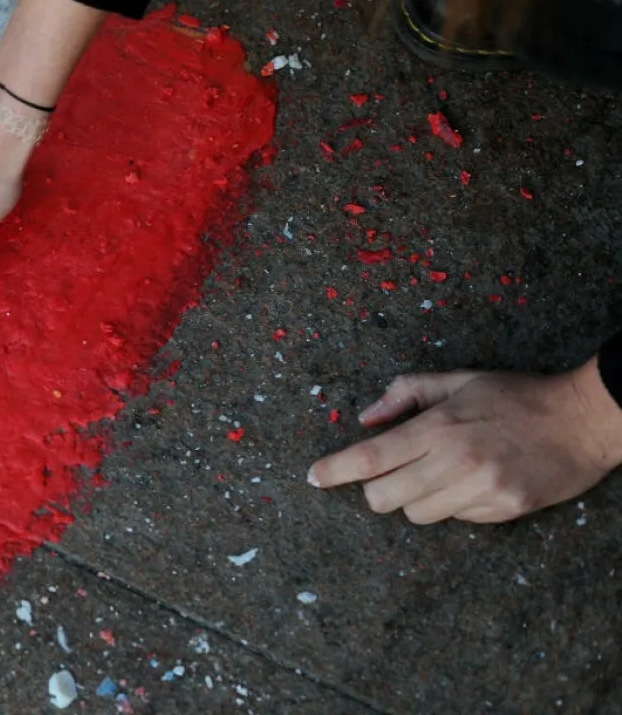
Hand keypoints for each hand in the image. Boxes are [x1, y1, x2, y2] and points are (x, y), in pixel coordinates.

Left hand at [308, 360, 621, 523]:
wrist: (586, 419)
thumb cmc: (517, 396)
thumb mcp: (460, 380)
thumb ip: (407, 393)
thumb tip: (366, 418)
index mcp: (439, 426)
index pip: (370, 457)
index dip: (334, 470)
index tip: (313, 476)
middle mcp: (456, 461)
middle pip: (383, 497)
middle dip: (377, 489)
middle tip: (388, 475)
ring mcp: (482, 489)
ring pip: (417, 514)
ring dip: (416, 499)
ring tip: (441, 474)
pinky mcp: (505, 509)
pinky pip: (457, 519)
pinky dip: (455, 505)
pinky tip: (475, 483)